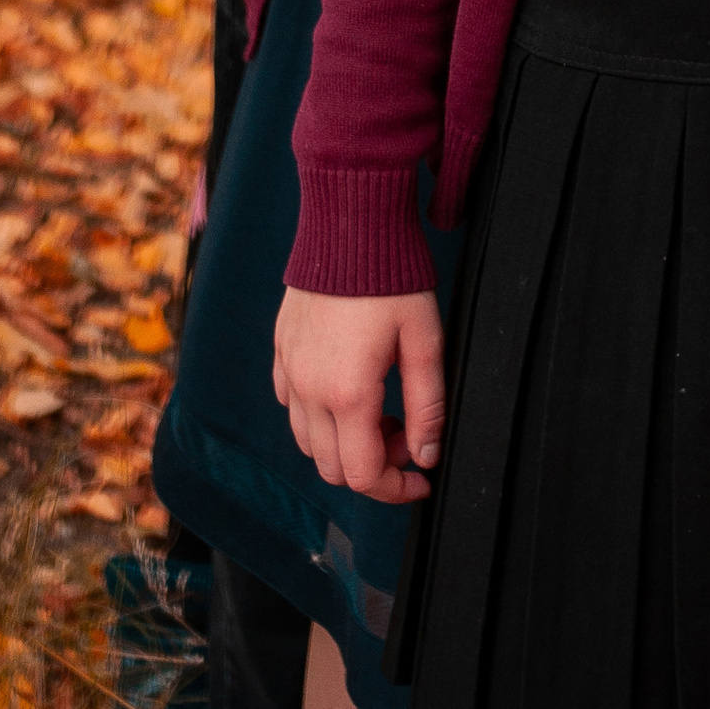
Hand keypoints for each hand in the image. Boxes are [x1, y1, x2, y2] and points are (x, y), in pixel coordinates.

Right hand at [275, 285, 445, 501]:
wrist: (350, 219)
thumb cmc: (392, 277)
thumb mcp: (424, 341)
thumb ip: (427, 407)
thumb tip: (426, 457)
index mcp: (348, 393)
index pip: (364, 476)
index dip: (396, 489)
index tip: (421, 479)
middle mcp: (309, 389)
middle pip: (333, 469)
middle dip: (374, 467)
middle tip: (406, 432)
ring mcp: (290, 369)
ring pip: (307, 443)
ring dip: (344, 445)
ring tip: (380, 410)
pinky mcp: (281, 349)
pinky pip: (292, 406)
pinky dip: (317, 417)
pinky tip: (347, 389)